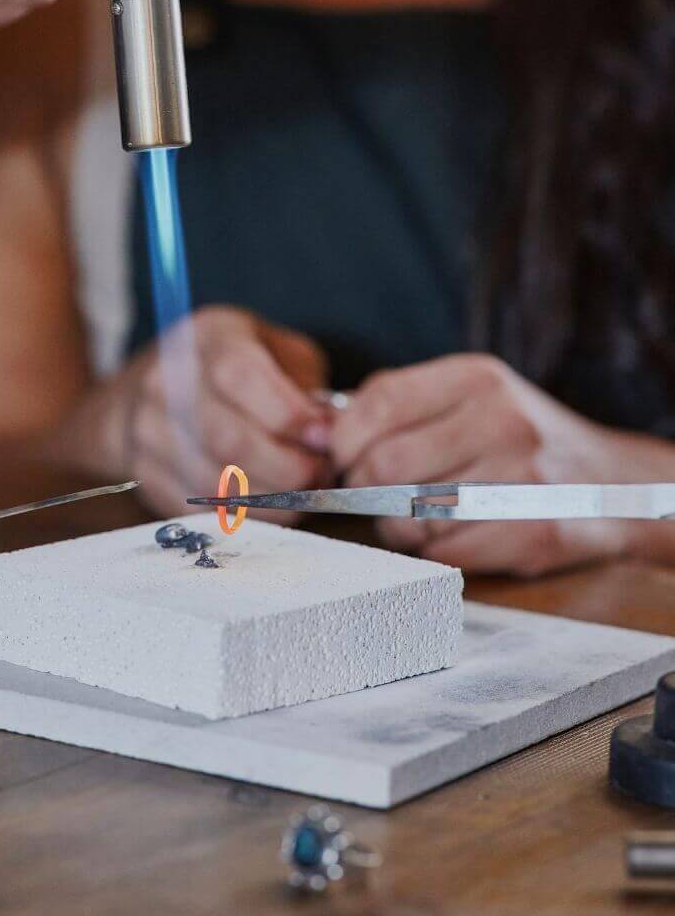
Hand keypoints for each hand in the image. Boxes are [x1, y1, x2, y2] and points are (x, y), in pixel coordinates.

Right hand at [54, 306, 332, 517]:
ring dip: (270, 498)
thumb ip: (304, 385)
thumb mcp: (274, 351)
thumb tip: (331, 432)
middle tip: (321, 475)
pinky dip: (244, 517)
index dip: (286, 414)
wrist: (148, 393)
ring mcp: (148, 431)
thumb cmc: (232, 369)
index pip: (238, 375)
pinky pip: (200, 509)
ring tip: (302, 493)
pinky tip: (271, 506)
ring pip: (214, 482)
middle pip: (226, 438)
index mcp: (207, 338)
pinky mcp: (146, 474)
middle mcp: (166, 381)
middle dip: (286, 467)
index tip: (324, 439)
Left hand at [330, 354, 674, 575]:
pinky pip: (445, 553)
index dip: (343, 439)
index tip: (340, 457)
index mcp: (475, 378)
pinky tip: (454, 535)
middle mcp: (502, 421)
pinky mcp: (535, 532)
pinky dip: (435, 551)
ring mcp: (522, 478)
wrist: (612, 482)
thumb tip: (319, 426)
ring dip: (399, 526)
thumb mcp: (464, 396)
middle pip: (385, 465)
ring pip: (410, 516)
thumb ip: (396, 403)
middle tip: (376, 493)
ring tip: (421, 515)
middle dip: (365, 488)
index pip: (379, 403)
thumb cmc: (514, 439)